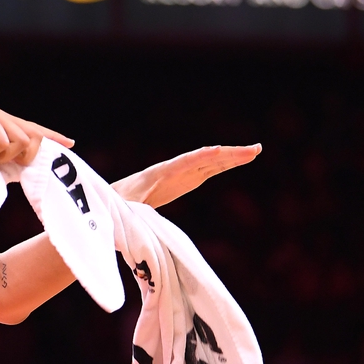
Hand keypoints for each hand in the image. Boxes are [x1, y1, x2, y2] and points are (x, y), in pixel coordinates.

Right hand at [0, 105, 73, 166]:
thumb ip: (0, 159)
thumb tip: (21, 169)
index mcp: (1, 124)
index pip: (33, 130)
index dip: (51, 136)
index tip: (70, 143)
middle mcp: (1, 116)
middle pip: (32, 135)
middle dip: (26, 154)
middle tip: (4, 162)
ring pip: (20, 139)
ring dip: (4, 155)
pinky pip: (3, 138)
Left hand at [112, 144, 261, 207]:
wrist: (108, 201)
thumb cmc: (114, 206)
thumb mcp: (123, 210)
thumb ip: (131, 211)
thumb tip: (137, 214)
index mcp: (157, 175)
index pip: (183, 164)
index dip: (202, 158)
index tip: (219, 151)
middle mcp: (170, 170)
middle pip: (203, 159)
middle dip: (228, 154)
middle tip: (254, 149)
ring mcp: (177, 175)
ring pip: (208, 163)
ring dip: (230, 157)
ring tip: (254, 151)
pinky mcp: (181, 181)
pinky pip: (205, 171)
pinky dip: (221, 166)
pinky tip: (237, 161)